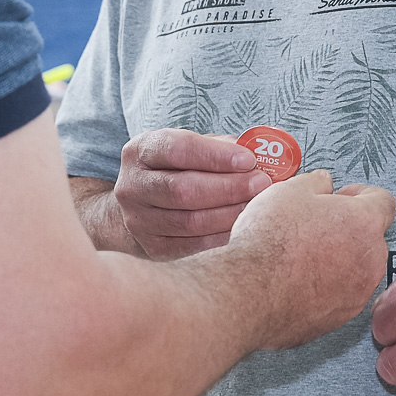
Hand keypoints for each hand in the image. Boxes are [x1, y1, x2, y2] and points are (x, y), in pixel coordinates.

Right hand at [113, 128, 272, 257]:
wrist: (140, 207)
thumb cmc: (176, 170)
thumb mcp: (189, 148)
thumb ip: (220, 148)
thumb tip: (261, 156)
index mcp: (140, 151)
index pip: (177, 149)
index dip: (215, 155)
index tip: (249, 159)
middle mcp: (132, 186)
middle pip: (183, 189)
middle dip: (229, 187)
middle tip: (262, 184)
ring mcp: (139, 221)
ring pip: (190, 221)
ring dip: (230, 213)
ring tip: (258, 206)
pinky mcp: (152, 248)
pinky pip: (193, 245)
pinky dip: (222, 236)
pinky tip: (243, 226)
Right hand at [228, 171, 395, 350]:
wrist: (252, 292)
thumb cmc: (271, 242)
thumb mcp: (289, 191)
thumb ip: (315, 182)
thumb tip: (321, 183)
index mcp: (364, 222)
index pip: (383, 200)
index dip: (362, 193)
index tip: (346, 195)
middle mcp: (370, 259)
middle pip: (370, 236)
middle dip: (348, 227)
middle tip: (316, 223)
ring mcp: (358, 291)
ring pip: (357, 267)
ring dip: (339, 258)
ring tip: (303, 254)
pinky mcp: (341, 315)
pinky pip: (342, 293)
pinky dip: (327, 285)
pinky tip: (299, 279)